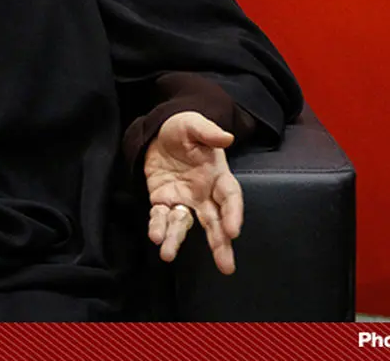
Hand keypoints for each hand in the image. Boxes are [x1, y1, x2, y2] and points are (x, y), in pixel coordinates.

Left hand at [144, 111, 242, 273]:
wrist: (159, 133)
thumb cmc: (183, 129)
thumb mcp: (193, 124)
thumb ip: (208, 131)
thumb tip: (226, 138)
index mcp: (217, 175)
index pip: (230, 197)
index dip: (233, 214)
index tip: (233, 231)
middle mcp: (204, 193)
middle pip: (215, 222)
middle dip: (220, 244)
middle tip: (226, 266)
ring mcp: (183, 200)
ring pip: (184, 224)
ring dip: (177, 240)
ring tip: (168, 254)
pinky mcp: (163, 201)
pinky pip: (161, 217)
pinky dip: (158, 227)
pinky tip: (155, 236)